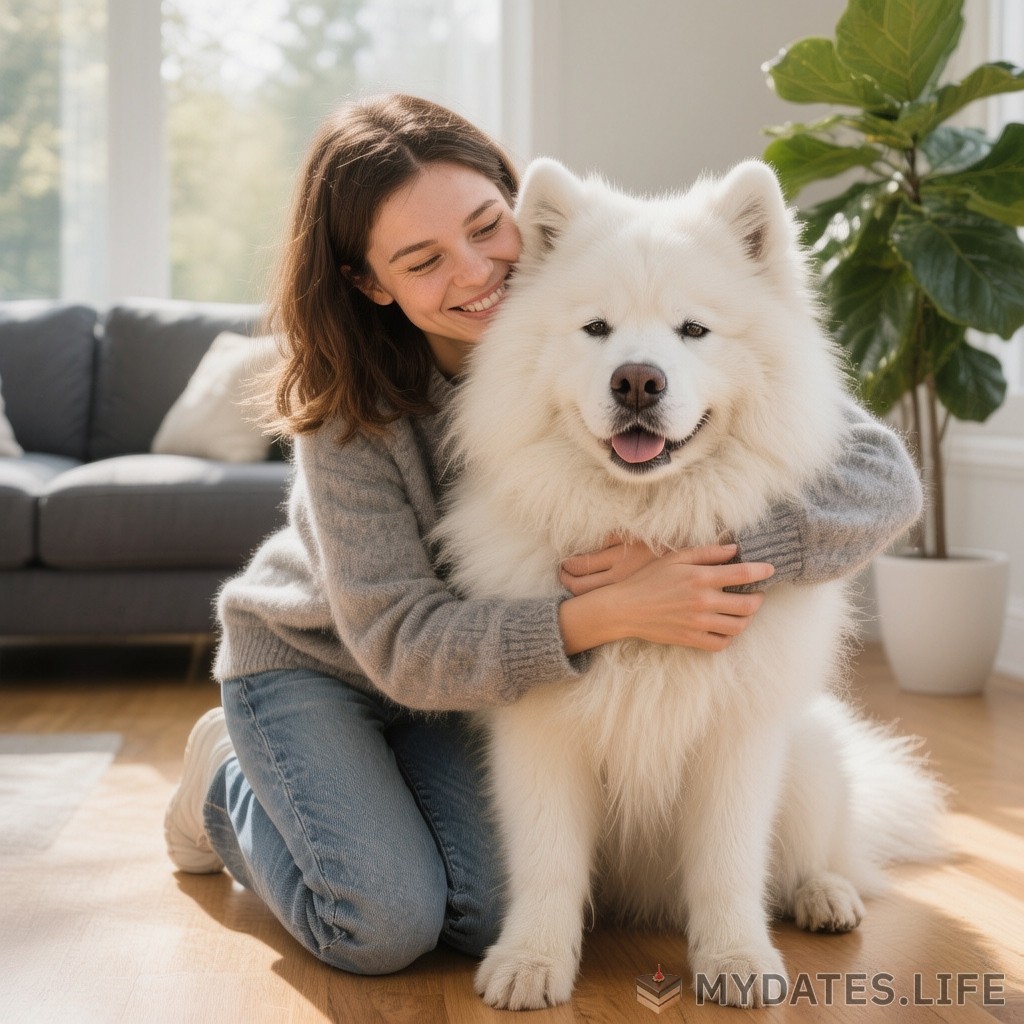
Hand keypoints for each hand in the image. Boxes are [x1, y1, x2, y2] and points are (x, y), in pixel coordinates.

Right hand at [558, 542, 773, 654]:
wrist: (625, 608)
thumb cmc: (649, 579)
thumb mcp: (675, 558)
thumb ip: (706, 553)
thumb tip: (734, 549)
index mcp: (700, 577)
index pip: (743, 574)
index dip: (762, 571)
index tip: (770, 570)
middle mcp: (703, 601)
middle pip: (748, 604)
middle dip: (759, 599)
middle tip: (757, 594)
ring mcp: (698, 623)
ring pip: (738, 626)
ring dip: (747, 618)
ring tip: (742, 611)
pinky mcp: (692, 639)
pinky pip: (721, 643)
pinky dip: (729, 636)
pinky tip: (725, 627)